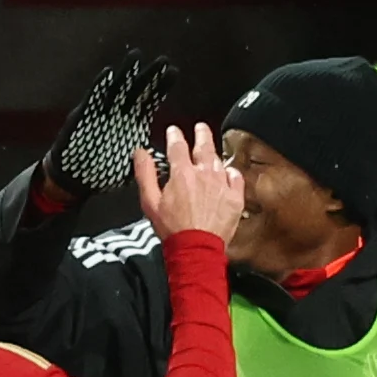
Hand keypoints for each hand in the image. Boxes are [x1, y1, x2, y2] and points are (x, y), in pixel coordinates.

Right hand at [47, 49, 174, 202]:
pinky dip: (99, 88)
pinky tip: (107, 75)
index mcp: (132, 123)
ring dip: (125, 74)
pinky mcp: (84, 117)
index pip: (149, 100)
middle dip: (149, 76)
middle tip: (162, 60)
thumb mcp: (133, 165)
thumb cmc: (102, 170)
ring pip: (116, 90)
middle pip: (136, 90)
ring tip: (135, 57)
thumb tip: (168, 155)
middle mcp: (119, 114)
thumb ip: (149, 158)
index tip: (173, 72)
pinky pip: (92, 100)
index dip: (160, 87)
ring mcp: (102, 113)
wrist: (75, 179)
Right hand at [135, 124, 242, 244]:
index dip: (175, 135)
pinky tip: (228, 173)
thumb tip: (140, 153)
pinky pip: (236, 177)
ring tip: (211, 151)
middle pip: (204, 145)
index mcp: (182, 173)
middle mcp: (204, 174)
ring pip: (219, 160)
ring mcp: (222, 184)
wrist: (196, 249)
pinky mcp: (235, 197)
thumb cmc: (173, 229)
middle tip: (200, 128)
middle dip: (201, 133)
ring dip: (214, 154)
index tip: (174, 131)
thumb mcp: (150, 202)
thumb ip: (145, 174)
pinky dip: (231, 172)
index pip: (178, 145)